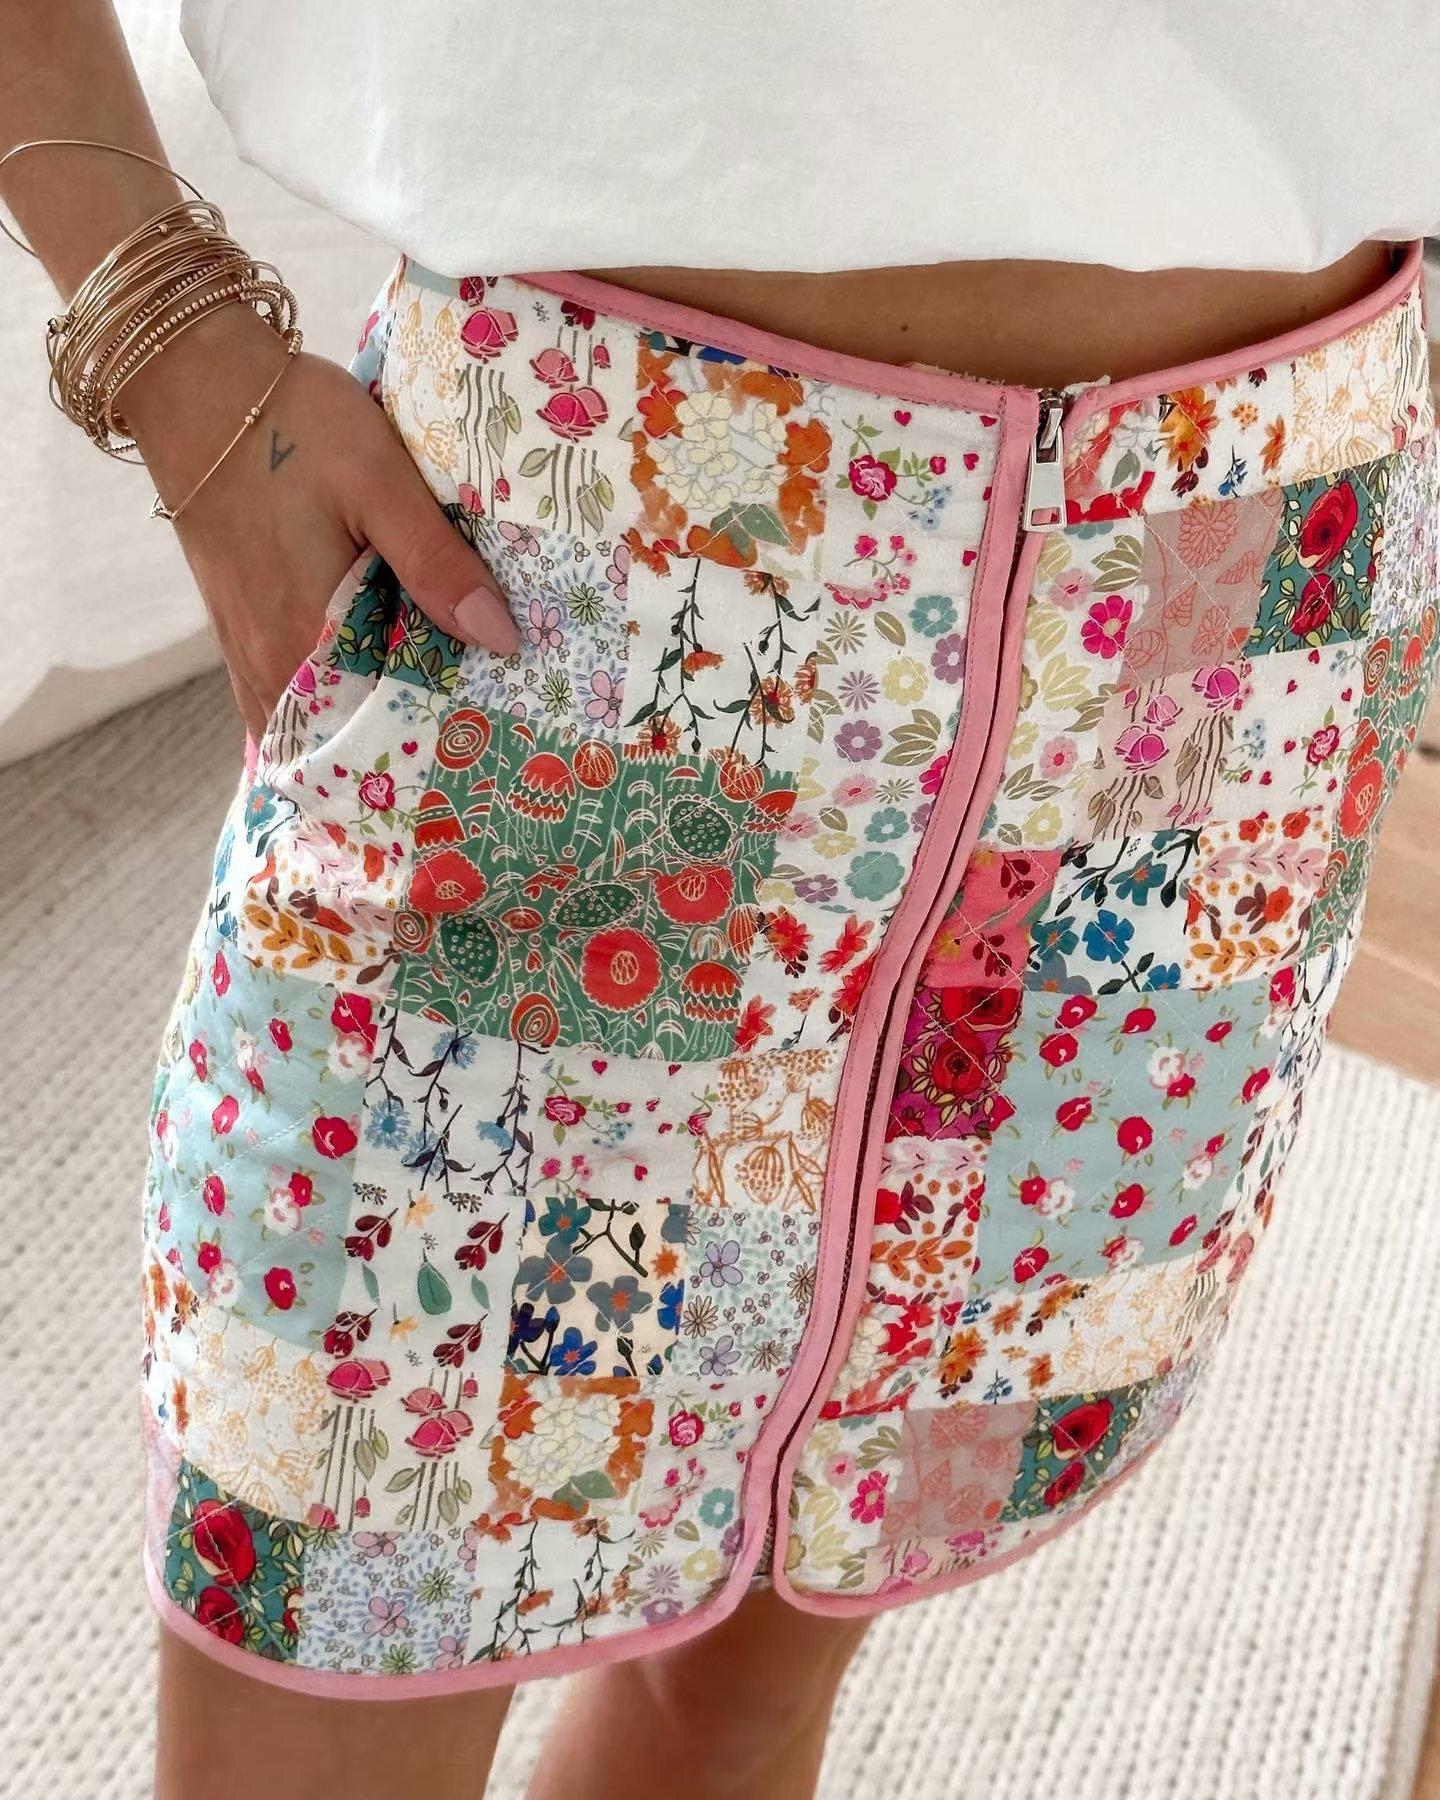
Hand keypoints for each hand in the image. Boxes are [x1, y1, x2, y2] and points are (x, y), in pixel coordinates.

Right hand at [123, 304, 518, 738]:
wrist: (192, 377)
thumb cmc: (293, 422)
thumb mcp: (382, 483)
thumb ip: (438, 564)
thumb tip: (501, 638)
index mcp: (308, 638)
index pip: (378, 730)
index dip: (432, 740)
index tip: (484, 735)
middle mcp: (268, 659)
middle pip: (344, 735)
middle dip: (402, 738)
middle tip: (470, 728)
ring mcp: (244, 644)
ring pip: (309, 719)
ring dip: (359, 721)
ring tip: (427, 710)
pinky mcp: (235, 621)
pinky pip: (281, 692)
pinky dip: (324, 698)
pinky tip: (366, 681)